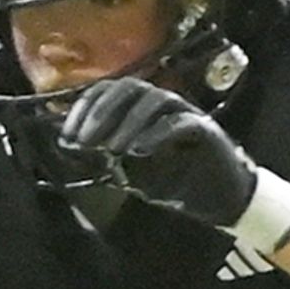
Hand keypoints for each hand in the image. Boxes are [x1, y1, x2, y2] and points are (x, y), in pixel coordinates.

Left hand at [57, 77, 265, 229]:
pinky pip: (180, 122)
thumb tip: (72, 148)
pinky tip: (138, 152)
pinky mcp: (205, 130)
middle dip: (102, 112)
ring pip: (155, 98)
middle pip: (129, 88)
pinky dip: (156, 135)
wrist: (220, 201)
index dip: (86, 109)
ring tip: (111, 149)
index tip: (68, 136)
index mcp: (142, 110)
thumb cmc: (177, 183)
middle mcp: (163, 105)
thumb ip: (107, 160)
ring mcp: (186, 113)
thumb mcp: (133, 174)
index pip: (110, 92)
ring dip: (127, 122)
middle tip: (85, 140)